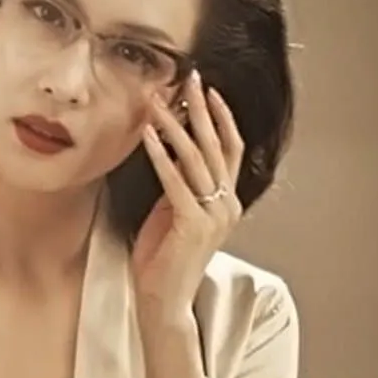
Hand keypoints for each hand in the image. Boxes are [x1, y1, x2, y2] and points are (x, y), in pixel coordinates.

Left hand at [131, 71, 244, 318]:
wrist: (164, 300)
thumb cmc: (164, 258)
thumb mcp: (174, 214)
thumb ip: (179, 187)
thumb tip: (171, 153)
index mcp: (227, 202)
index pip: (230, 150)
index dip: (221, 118)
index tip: (207, 90)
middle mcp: (227, 205)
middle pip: (216, 146)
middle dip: (201, 110)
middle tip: (190, 78)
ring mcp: (213, 215)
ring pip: (196, 159)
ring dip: (174, 125)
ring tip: (157, 100)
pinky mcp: (191, 224)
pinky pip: (175, 181)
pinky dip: (161, 155)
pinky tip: (148, 134)